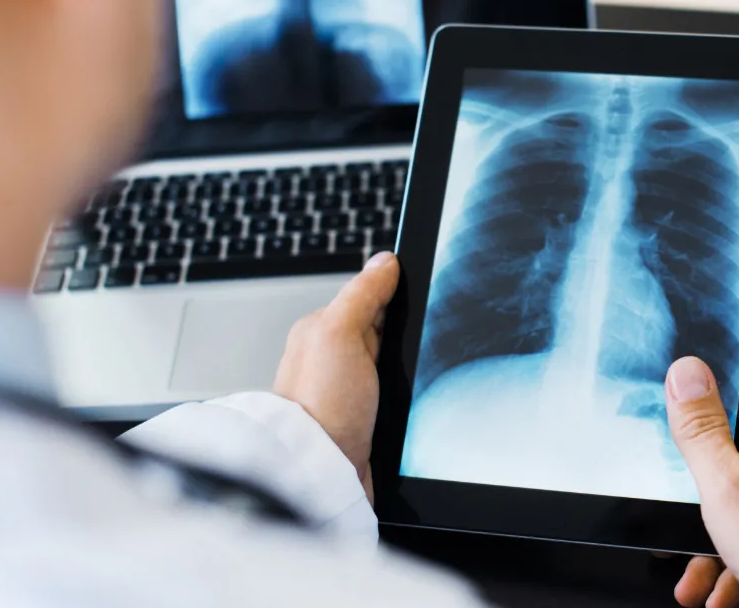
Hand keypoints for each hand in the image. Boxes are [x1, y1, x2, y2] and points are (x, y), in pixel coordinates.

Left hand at [273, 252, 398, 502]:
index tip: (420, 303)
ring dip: (407, 374)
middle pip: (387, 332)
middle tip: (414, 352)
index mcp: (322, 332)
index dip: (397, 299)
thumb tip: (387, 260)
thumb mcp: (339, 334)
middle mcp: (333, 360)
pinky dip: (406, 399)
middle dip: (406, 338)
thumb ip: (362, 293)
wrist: (320, 477)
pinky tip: (411, 405)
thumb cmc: (319, 408)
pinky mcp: (365, 422)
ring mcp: (350, 392)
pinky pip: (396, 398)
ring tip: (410, 384)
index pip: (370, 298)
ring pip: (394, 367)